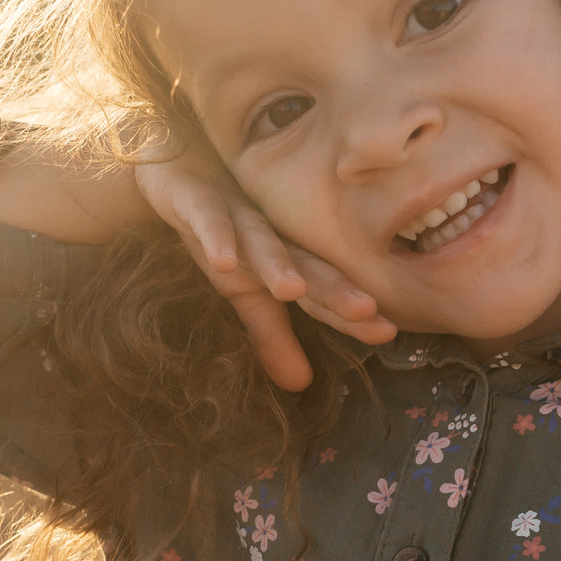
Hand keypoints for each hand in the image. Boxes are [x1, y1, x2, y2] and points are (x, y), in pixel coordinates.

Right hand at [130, 148, 397, 390]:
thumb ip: (273, 335)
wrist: (174, 173)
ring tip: (292, 289)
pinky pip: (207, 218)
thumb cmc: (224, 232)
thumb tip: (301, 387)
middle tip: (365, 308)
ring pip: (258, 239)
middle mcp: (268, 236)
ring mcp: (234, 214)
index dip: (349, 312)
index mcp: (285, 260)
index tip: (387, 331)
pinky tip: (224, 259)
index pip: (321, 290)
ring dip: (275, 263)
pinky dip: (215, 236)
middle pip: (304, 263)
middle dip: (333, 287)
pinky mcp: (196, 200)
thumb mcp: (244, 292)